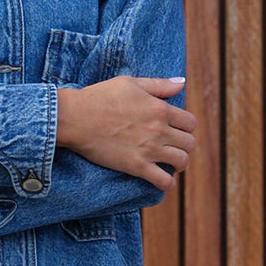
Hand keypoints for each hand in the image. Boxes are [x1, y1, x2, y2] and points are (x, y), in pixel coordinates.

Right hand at [55, 76, 192, 190]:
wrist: (76, 117)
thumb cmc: (100, 97)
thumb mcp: (131, 83)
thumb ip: (159, 85)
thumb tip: (181, 83)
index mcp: (160, 108)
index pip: (190, 123)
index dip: (186, 128)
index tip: (177, 131)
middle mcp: (159, 130)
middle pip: (189, 143)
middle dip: (184, 146)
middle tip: (173, 148)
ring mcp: (149, 149)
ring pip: (182, 162)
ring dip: (179, 164)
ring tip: (170, 164)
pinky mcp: (136, 166)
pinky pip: (163, 181)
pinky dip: (166, 183)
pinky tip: (161, 180)